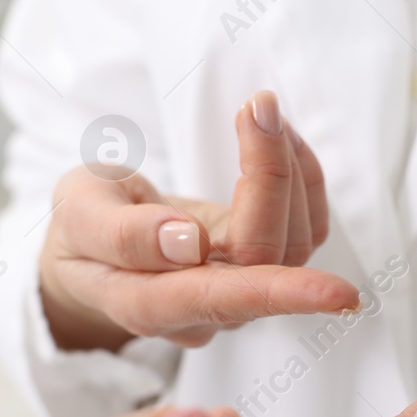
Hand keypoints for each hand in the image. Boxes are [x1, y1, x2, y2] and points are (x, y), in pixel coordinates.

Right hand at [40, 90, 359, 349]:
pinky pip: (304, 225)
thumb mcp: (76, 215)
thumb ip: (121, 235)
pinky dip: (300, 174)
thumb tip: (185, 244)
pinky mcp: (263, 264)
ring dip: (287, 167)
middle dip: (272, 175)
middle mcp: (208, 311)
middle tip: (257, 106)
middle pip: (267, 255)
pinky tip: (277, 138)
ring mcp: (241, 291)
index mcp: (151, 305)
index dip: (279, 294)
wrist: (95, 243)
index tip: (340, 293)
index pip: (222, 301)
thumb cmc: (81, 231)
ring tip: (259, 110)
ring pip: (295, 238)